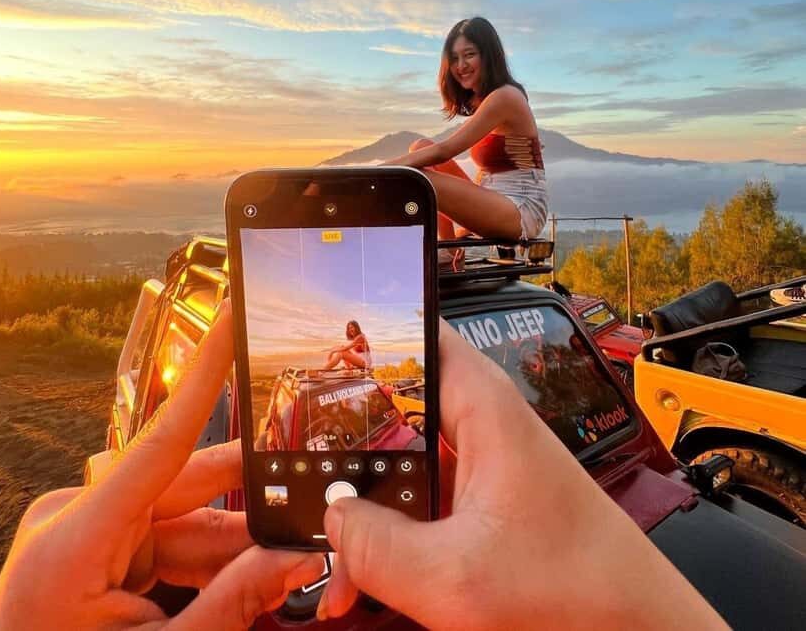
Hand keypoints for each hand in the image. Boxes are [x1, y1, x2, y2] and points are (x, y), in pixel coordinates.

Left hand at [0, 300, 323, 630]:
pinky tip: (243, 579)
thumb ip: (235, 601)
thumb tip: (302, 557)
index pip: (163, 437)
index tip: (231, 321)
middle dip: (252, 498)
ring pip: (181, 517)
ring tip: (285, 562)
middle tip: (311, 500)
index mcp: (77, 539)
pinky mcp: (90, 550)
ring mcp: (81, 534)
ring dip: (233, 542)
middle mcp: (76, 519)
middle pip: (186, 483)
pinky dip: (203, 560)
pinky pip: (162, 540)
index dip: (205, 373)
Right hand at [318, 319, 725, 629]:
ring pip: (399, 458)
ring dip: (361, 495)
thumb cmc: (582, 590)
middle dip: (341, 438)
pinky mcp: (480, 497)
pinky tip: (363, 565)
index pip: (408, 331)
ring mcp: (477, 460)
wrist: (638, 629)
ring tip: (325, 536)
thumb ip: (377, 547)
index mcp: (478, 403)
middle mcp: (477, 420)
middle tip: (294, 466)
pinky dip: (388, 525)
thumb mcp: (456, 577)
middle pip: (389, 402)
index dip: (354, 334)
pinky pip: (418, 495)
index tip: (304, 353)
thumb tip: (331, 518)